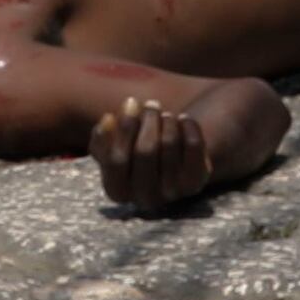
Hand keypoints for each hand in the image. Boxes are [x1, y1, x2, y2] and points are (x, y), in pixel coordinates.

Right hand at [92, 97, 224, 213]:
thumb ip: (103, 135)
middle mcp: (144, 198)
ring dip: (167, 121)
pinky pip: (193, 147)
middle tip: (152, 104)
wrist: (171, 165)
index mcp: (118, 191)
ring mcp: (172, 193)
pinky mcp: (195, 182)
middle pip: (144, 151)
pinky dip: (189, 126)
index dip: (123, 128)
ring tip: (166, 114)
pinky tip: (184, 119)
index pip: (116, 161)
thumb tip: (109, 120)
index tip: (131, 101)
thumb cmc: (134, 150)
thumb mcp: (113, 145)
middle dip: (148, 120)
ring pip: (169, 145)